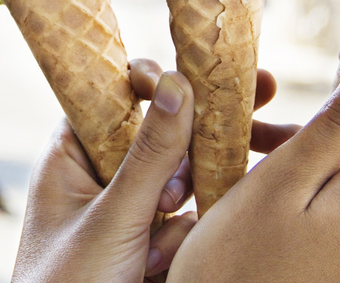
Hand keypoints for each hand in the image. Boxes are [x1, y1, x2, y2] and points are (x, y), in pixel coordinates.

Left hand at [12, 60, 294, 282]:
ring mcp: (135, 202)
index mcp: (75, 153)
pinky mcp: (158, 233)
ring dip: (195, 191)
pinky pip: (193, 210)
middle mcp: (106, 170)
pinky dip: (192, 230)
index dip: (155, 79)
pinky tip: (160, 264)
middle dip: (204, 126)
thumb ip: (148, 155)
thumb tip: (177, 83)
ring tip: (161, 232)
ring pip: (187, 169)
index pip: (116, 94)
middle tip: (264, 89)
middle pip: (165, 126)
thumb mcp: (110, 219)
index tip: (194, 75)